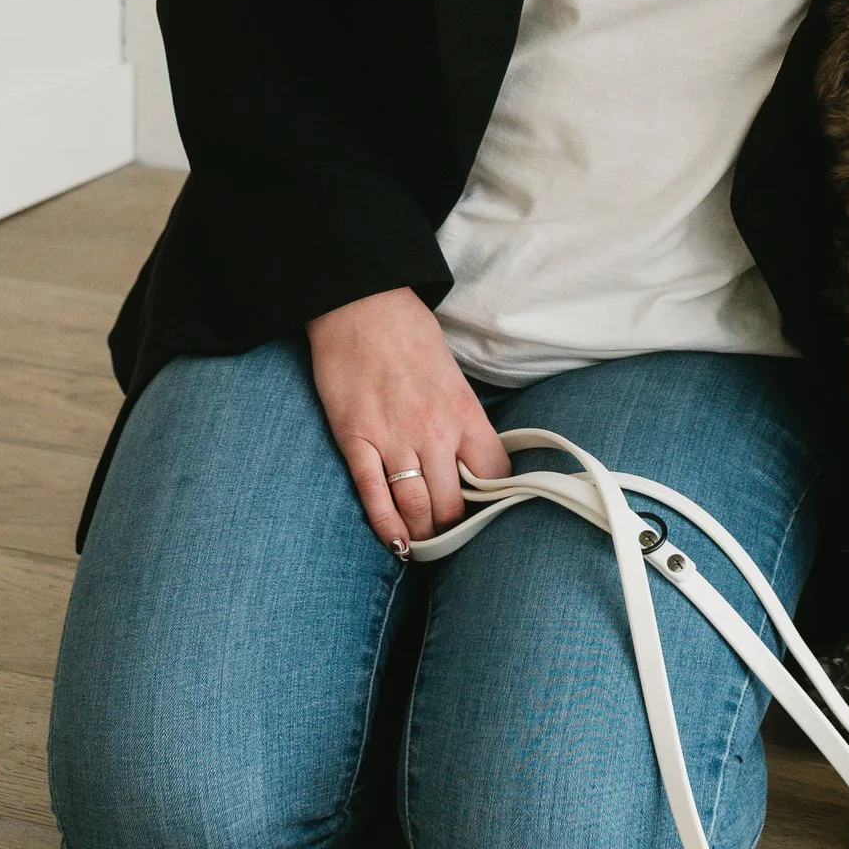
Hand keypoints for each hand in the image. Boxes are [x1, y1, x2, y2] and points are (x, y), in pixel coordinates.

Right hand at [305, 287, 511, 551]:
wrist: (360, 303)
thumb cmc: (408, 332)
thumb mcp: (452, 373)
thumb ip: (462, 417)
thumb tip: (471, 456)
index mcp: (464, 412)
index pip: (493, 475)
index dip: (490, 500)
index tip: (482, 509)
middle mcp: (434, 432)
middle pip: (452, 504)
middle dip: (452, 527)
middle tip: (448, 535)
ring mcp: (393, 439)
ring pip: (416, 508)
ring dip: (422, 535)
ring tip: (423, 545)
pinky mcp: (356, 440)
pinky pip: (374, 496)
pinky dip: (386, 526)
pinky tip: (394, 543)